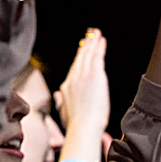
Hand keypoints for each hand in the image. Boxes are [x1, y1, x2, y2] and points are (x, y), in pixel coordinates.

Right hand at [56, 28, 110, 144]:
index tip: (82, 50)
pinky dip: (98, 47)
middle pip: (79, 58)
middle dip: (85, 46)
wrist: (83, 127)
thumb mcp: (64, 112)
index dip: (78, 58)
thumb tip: (58, 95)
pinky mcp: (94, 75)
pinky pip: (96, 56)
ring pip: (87, 55)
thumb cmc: (76, 125)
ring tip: (96, 34)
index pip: (74, 68)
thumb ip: (61, 101)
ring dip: (92, 43)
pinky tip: (101, 40)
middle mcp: (73, 79)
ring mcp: (83, 76)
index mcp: (66, 87)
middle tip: (89, 36)